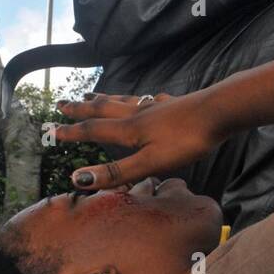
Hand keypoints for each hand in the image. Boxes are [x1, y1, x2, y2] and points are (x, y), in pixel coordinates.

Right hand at [52, 92, 224, 189]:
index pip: (94, 130)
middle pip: (104, 109)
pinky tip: (148, 98)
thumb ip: (118, 172)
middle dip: (82, 108)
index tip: (52, 130)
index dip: (72, 132)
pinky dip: (139, 98)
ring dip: (105, 99)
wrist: (221, 110)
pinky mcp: (176, 104)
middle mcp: (139, 113)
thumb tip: (78, 179)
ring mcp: (158, 106)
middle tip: (63, 103)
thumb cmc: (188, 139)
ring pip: (125, 100)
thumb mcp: (151, 162)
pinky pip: (150, 99)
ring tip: (93, 94)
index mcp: (130, 129)